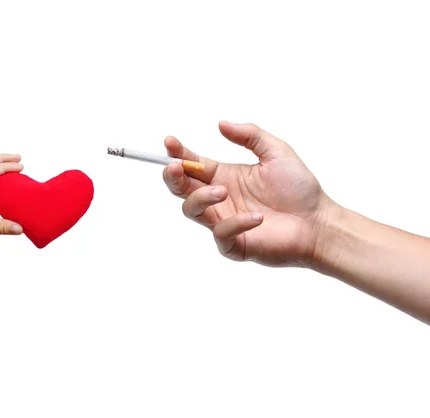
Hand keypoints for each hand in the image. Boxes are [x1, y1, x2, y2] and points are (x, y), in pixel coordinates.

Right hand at [162, 121, 331, 266]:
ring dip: (200, 198)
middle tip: (176, 167)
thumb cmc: (300, 189)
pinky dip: (234, 223)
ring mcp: (224, 221)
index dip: (178, 154)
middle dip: (173, 177)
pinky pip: (221, 234)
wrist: (319, 222)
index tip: (170, 143)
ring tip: (222, 191)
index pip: (193, 164)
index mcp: (225, 176)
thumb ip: (250, 135)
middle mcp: (219, 199)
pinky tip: (257, 218)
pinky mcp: (234, 244)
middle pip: (182, 188)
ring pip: (192, 210)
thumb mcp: (276, 152)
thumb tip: (221, 124)